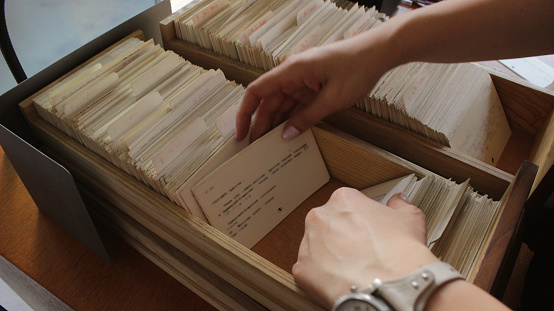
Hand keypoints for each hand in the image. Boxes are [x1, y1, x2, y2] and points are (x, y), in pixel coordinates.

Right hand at [235, 38, 387, 141]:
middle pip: (267, 102)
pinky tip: (288, 134)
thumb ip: (307, 118)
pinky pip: (295, 104)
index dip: (245, 114)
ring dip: (275, 124)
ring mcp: (302, 80)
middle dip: (260, 125)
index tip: (241, 134)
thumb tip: (286, 135)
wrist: (378, 53)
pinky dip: (291, 119)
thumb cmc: (357, 68)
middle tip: (257, 149)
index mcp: (291, 71)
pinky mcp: (312, 86)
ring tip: (270, 146)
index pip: (256, 92)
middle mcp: (292, 74)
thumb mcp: (332, 99)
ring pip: (281, 105)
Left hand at [292, 187, 438, 308]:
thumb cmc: (400, 253)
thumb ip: (400, 205)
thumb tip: (397, 203)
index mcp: (343, 200)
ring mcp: (308, 243)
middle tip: (360, 253)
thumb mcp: (410, 219)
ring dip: (331, 257)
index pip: (346, 206)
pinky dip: (323, 277)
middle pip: (328, 225)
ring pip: (317, 248)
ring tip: (352, 269)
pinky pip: (310, 271)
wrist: (391, 286)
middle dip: (342, 238)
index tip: (367, 233)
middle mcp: (320, 217)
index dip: (359, 221)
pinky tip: (341, 281)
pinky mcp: (302, 269)